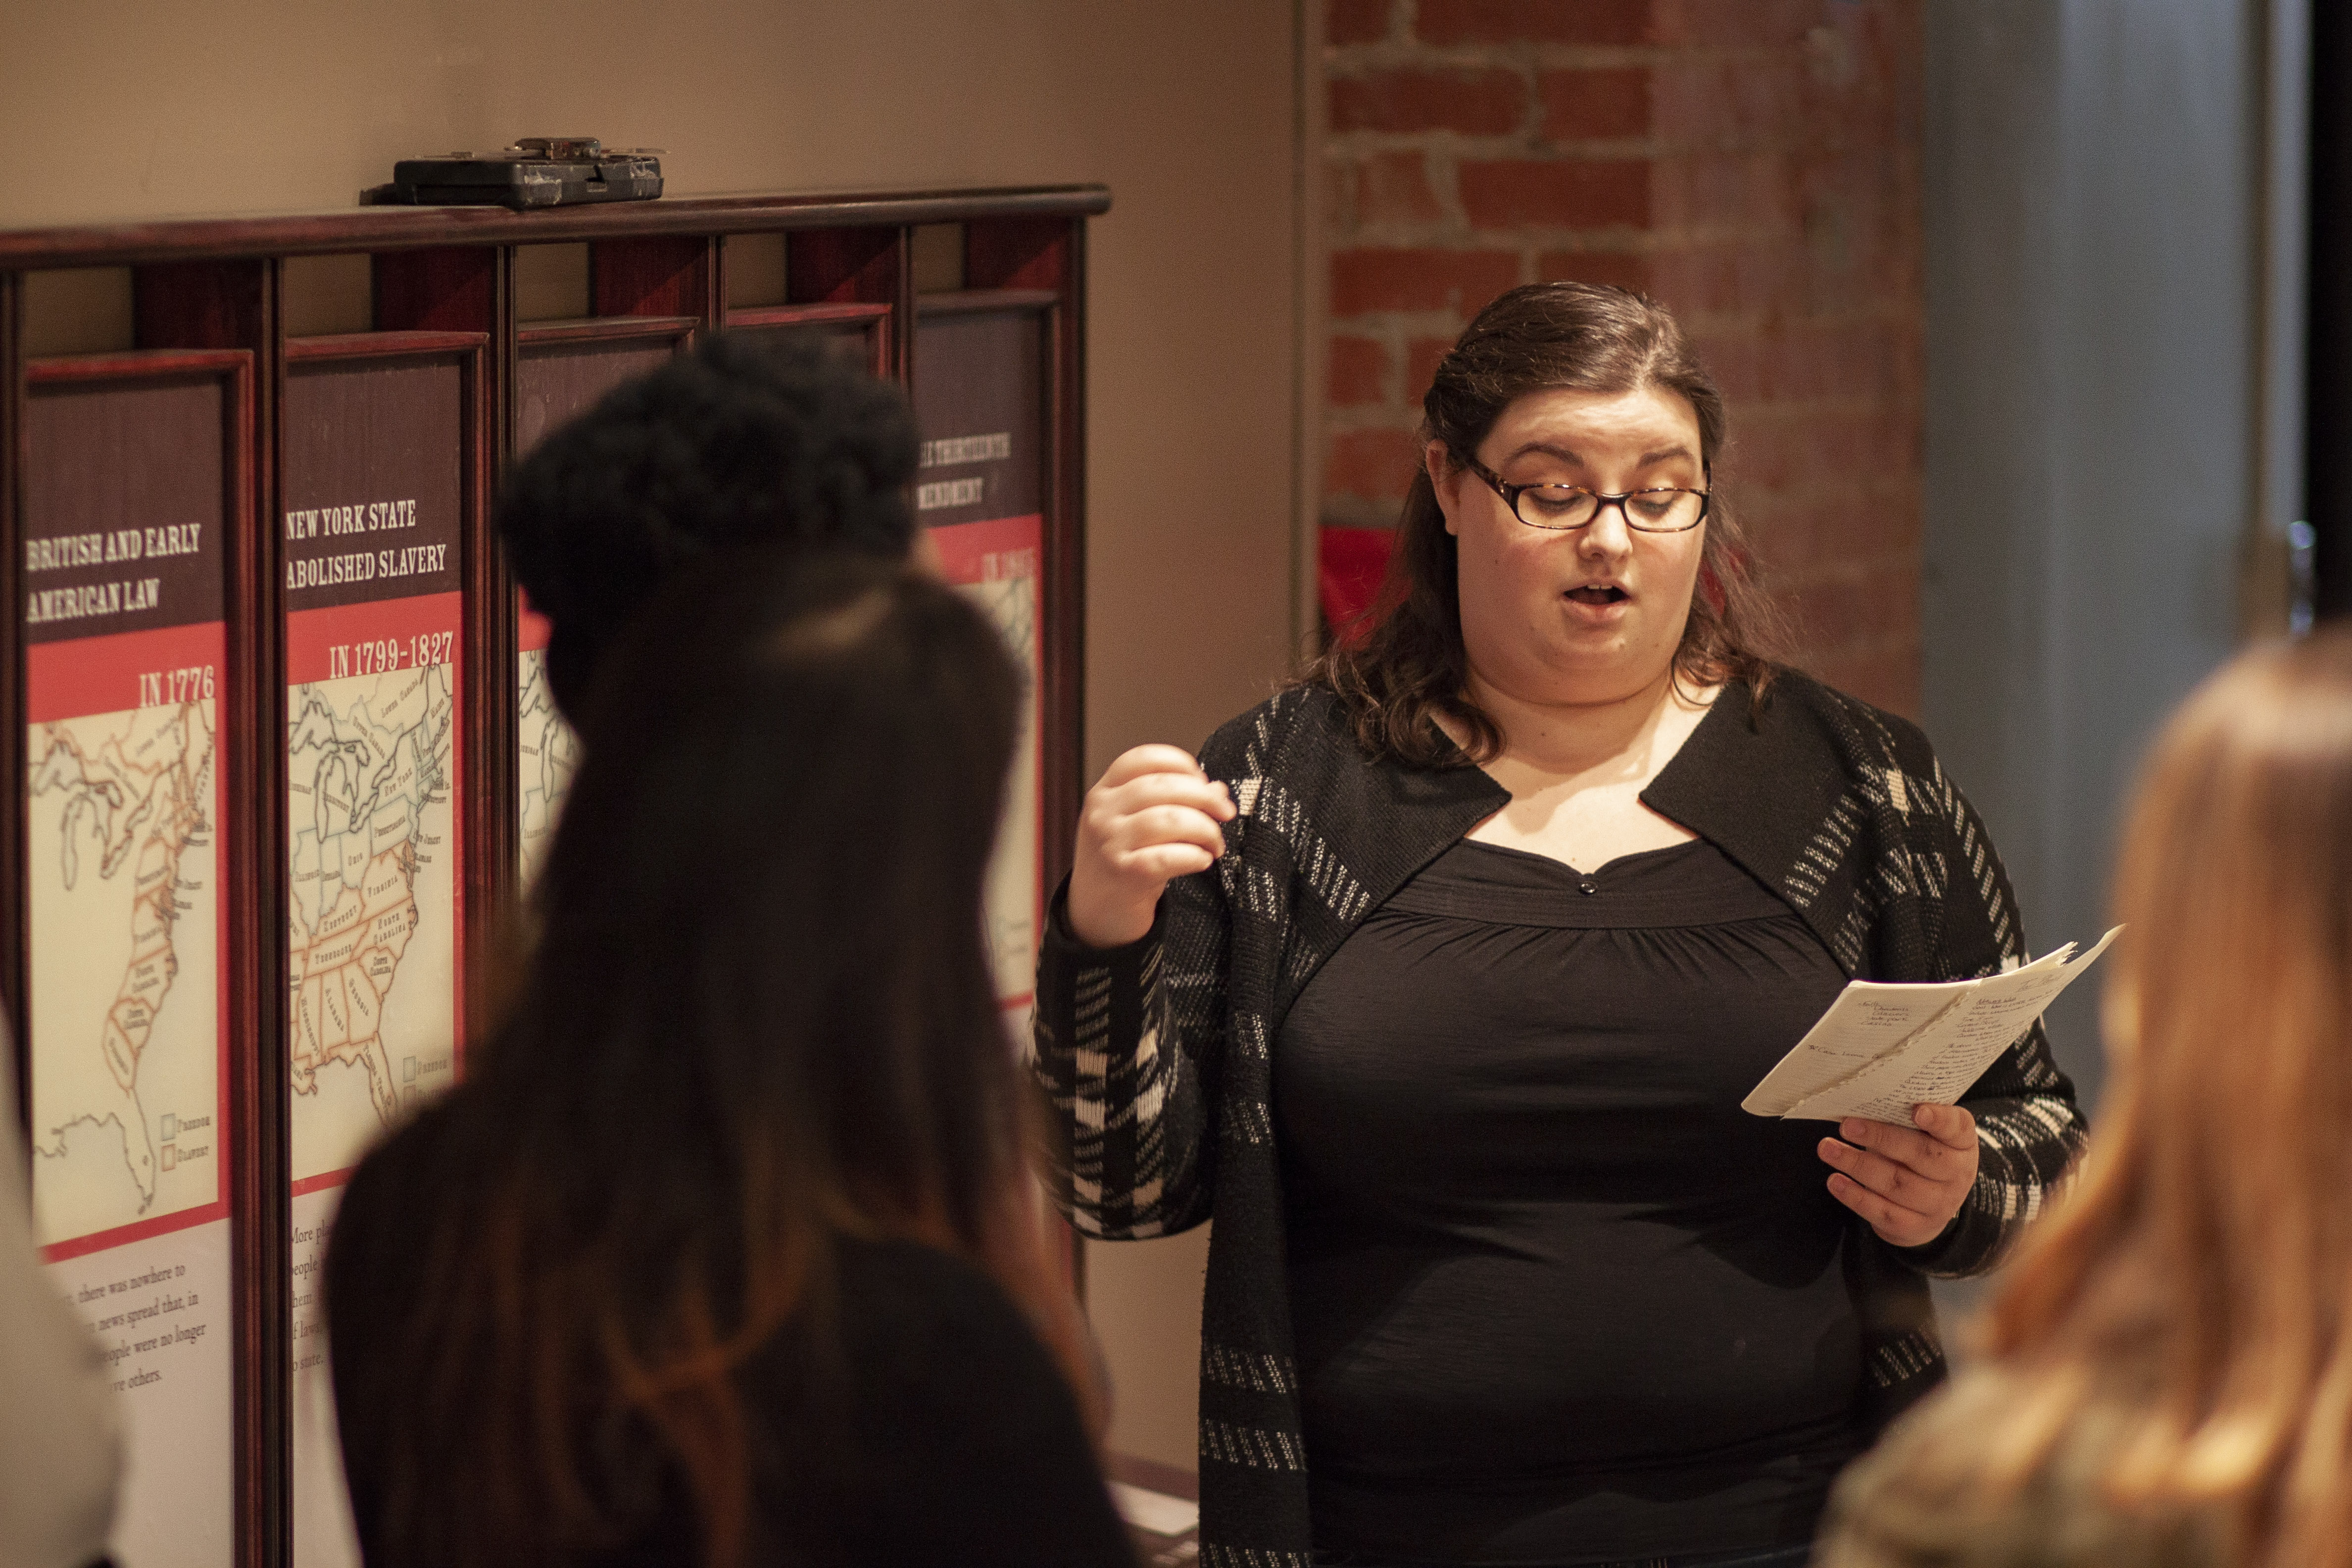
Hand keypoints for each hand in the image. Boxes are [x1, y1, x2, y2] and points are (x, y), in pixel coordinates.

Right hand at [1066, 745, 1236, 948]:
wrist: (1094, 913)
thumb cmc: (1122, 862)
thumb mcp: (1136, 825)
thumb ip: (1171, 802)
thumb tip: (1217, 788)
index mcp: (1105, 792)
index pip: (1143, 759)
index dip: (1181, 763)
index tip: (1204, 780)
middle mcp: (1102, 813)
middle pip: (1163, 786)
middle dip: (1205, 797)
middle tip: (1226, 812)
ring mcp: (1110, 843)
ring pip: (1169, 820)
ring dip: (1205, 830)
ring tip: (1215, 844)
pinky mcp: (1124, 874)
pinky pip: (1168, 857)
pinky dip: (1194, 856)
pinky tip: (1203, 860)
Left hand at [1818, 1104, 1979, 1247]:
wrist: (1931, 1207)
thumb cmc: (1921, 1155)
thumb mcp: (1925, 1134)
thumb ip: (1905, 1117)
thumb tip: (1862, 1101)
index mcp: (1962, 1143)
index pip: (1957, 1128)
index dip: (1939, 1119)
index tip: (1916, 1110)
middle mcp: (1956, 1174)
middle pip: (1920, 1155)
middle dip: (1880, 1138)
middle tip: (1847, 1126)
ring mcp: (1938, 1204)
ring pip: (1897, 1184)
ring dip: (1857, 1165)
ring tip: (1828, 1149)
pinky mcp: (1915, 1226)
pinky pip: (1883, 1211)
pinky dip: (1856, 1196)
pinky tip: (1835, 1180)